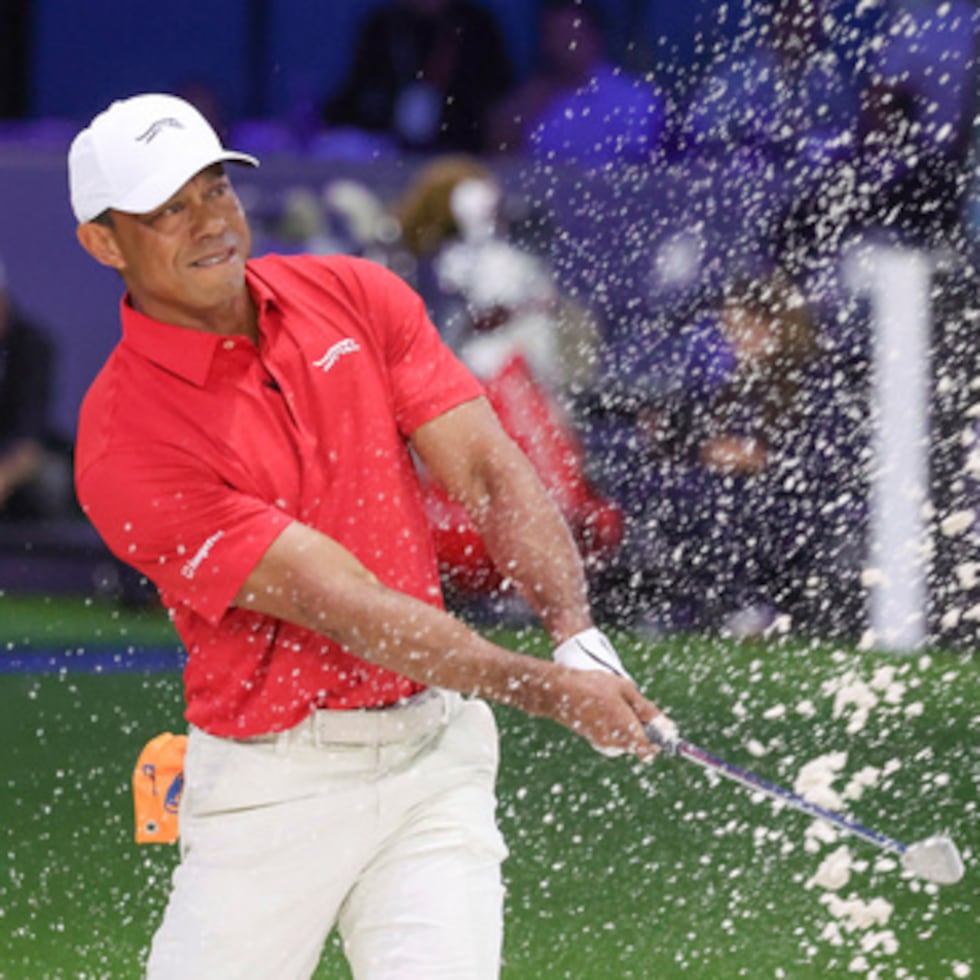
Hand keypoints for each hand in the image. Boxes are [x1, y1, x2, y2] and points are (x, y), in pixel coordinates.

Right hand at [553, 628, 672, 758]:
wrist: (558, 692)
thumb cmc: (593, 687)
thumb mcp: (625, 690)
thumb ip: (647, 710)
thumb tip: (666, 725)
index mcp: (627, 731)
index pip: (650, 749)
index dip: (658, 740)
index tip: (659, 726)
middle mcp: (615, 743)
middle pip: (638, 744)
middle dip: (642, 728)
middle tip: (634, 705)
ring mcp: (602, 743)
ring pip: (625, 739)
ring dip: (627, 726)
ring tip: (616, 702)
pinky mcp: (593, 739)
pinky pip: (613, 736)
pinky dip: (614, 725)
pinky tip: (605, 707)